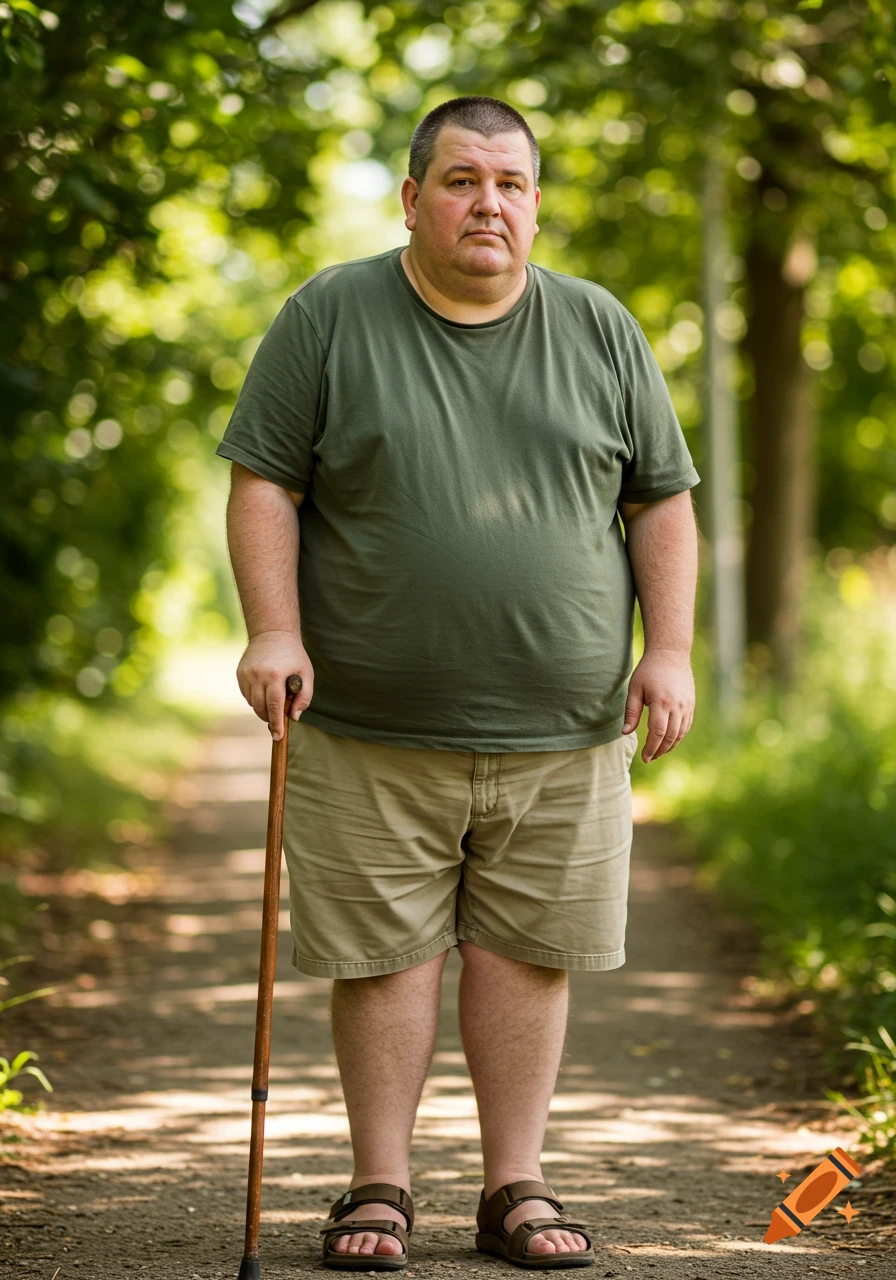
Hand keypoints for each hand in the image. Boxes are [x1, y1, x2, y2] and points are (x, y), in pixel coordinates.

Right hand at [236, 630, 313, 740]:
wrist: (273, 633)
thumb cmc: (294, 656)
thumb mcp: (307, 674)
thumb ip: (304, 697)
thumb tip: (294, 717)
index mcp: (275, 676)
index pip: (274, 706)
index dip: (276, 723)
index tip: (278, 736)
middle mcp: (258, 675)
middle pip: (260, 708)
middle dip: (269, 718)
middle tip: (277, 721)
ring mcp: (246, 674)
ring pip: (252, 703)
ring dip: (262, 708)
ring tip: (273, 699)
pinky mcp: (240, 673)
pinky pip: (247, 694)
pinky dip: (255, 698)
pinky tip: (264, 690)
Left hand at [622, 647, 693, 762]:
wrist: (671, 654)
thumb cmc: (649, 670)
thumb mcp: (635, 689)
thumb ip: (631, 712)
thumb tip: (625, 733)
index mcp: (661, 702)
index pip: (658, 733)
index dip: (651, 748)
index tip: (644, 757)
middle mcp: (677, 706)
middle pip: (671, 736)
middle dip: (660, 750)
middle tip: (649, 758)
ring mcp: (686, 706)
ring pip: (680, 733)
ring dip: (670, 746)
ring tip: (658, 753)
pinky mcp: (690, 704)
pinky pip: (686, 726)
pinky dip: (678, 737)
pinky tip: (668, 742)